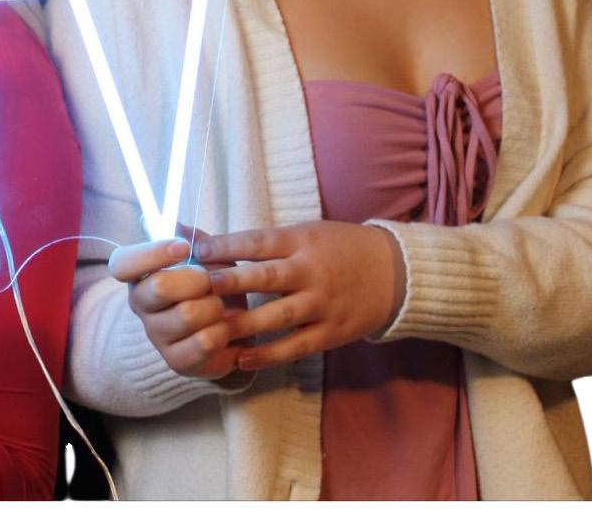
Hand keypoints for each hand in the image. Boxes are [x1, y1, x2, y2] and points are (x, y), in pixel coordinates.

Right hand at [108, 233, 250, 382]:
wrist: (231, 324)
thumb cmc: (213, 283)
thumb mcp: (207, 255)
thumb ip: (193, 239)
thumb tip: (175, 222)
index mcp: (140, 275)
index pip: (122, 264)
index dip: (151, 253)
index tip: (183, 246)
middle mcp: (141, 305)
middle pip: (159, 286)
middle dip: (196, 278)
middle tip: (211, 280)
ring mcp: (156, 336)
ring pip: (187, 314)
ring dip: (214, 305)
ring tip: (220, 305)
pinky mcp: (177, 362)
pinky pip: (204, 342)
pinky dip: (222, 331)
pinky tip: (224, 328)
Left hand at [193, 222, 405, 371]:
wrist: (394, 272)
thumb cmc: (339, 247)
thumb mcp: (305, 233)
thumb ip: (263, 242)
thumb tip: (209, 238)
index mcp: (302, 241)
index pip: (259, 242)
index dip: (228, 246)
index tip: (197, 251)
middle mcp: (311, 271)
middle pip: (266, 277)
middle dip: (232, 283)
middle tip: (198, 288)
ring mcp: (322, 304)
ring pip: (278, 316)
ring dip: (243, 324)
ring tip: (210, 331)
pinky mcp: (332, 332)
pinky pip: (296, 346)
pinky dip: (269, 355)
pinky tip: (242, 358)